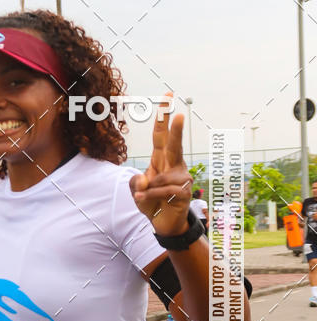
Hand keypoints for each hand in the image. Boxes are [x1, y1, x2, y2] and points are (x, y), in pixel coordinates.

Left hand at [129, 95, 191, 235]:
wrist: (163, 223)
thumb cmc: (151, 202)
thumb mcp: (136, 191)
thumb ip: (135, 183)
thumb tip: (144, 180)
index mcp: (161, 159)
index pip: (161, 135)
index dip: (163, 117)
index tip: (167, 97)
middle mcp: (174, 165)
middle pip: (174, 145)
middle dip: (175, 129)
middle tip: (179, 113)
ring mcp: (182, 178)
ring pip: (161, 177)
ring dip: (148, 189)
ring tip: (144, 197)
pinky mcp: (184, 192)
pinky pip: (163, 191)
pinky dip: (150, 197)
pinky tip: (145, 202)